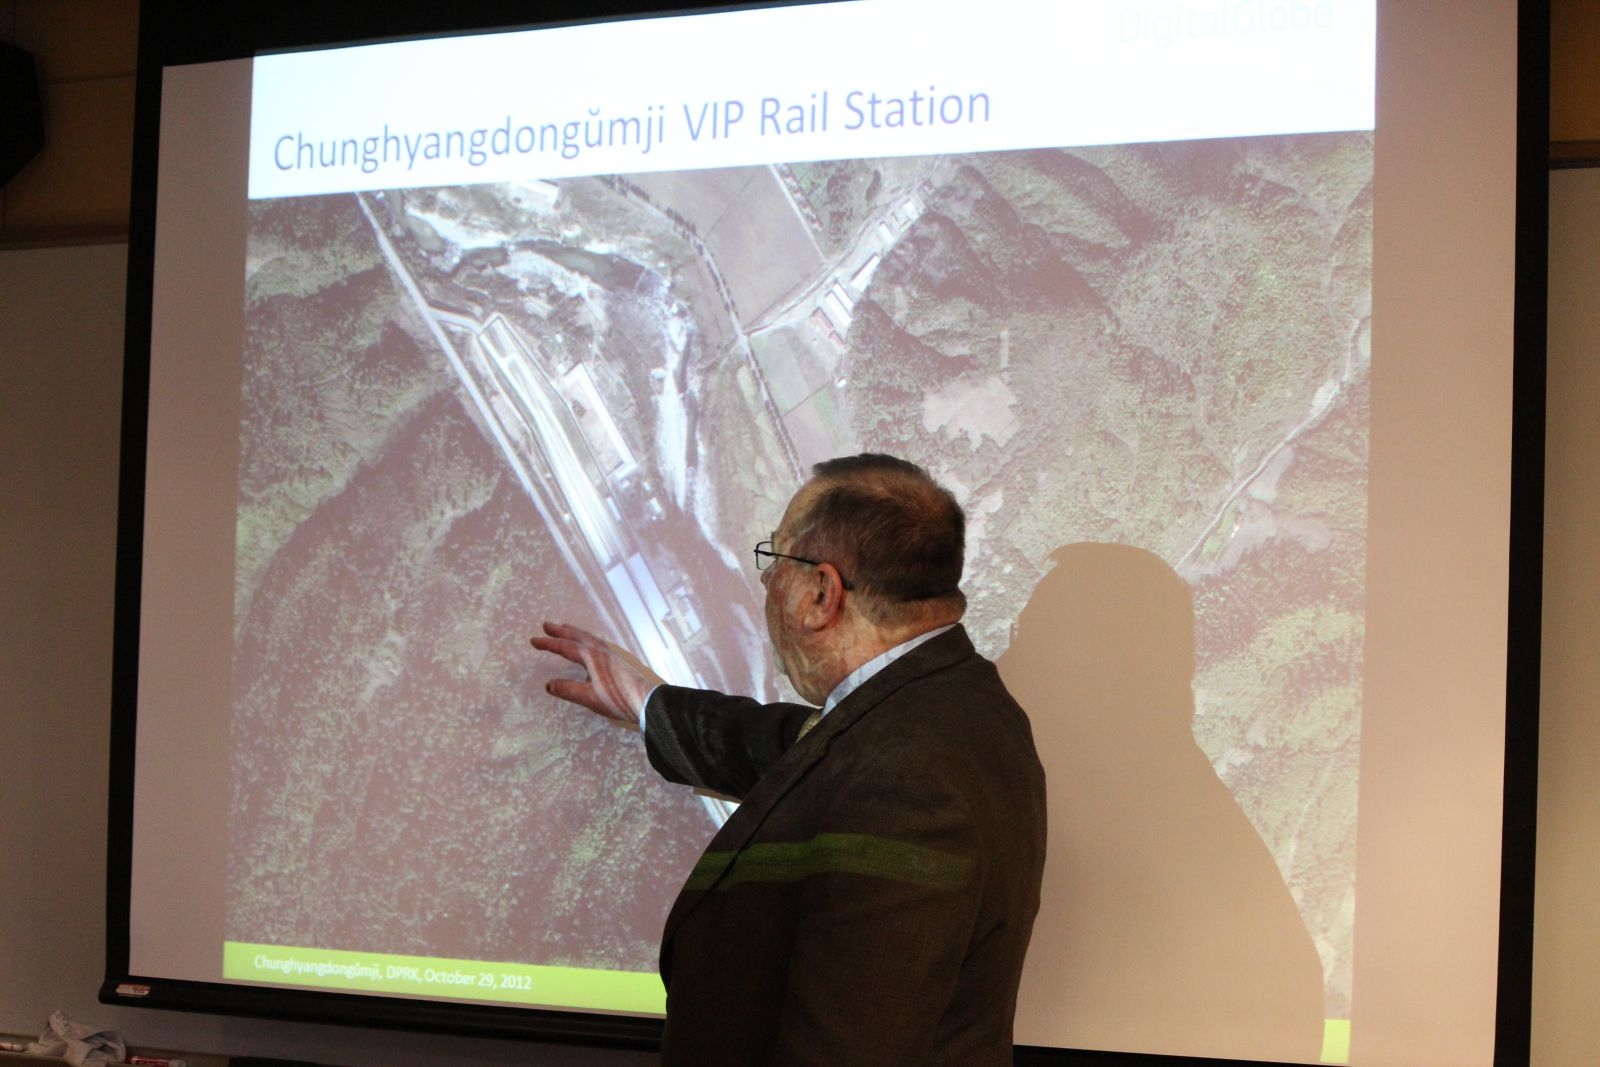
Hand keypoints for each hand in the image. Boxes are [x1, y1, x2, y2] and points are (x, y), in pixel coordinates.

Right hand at [529, 621, 662, 729]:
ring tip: (566, 628)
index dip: (549, 644)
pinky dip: (588, 640)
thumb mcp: (589, 697)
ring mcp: (612, 656)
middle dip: (561, 631)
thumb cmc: (617, 699)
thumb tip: (547, 684)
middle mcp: (602, 652)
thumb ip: (568, 690)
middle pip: (578, 637)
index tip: (533, 640)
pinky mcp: (618, 663)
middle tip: (546, 624)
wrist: (647, 701)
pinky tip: (590, 646)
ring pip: (590, 638)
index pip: (566, 647)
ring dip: (576, 632)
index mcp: (592, 657)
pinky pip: (598, 644)